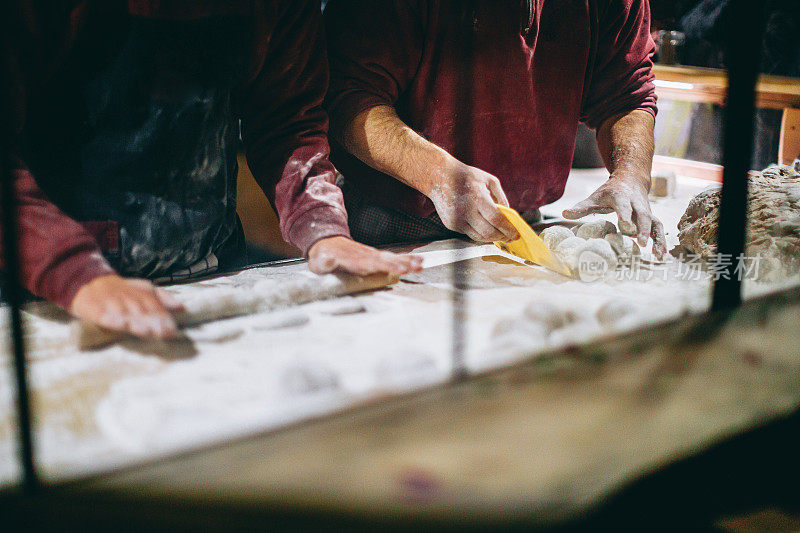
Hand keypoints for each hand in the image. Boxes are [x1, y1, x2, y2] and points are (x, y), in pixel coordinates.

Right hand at [70, 275, 183, 338]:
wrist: (88, 281)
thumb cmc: (122, 290)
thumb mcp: (144, 289)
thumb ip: (163, 298)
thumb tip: (182, 307)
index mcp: (142, 293)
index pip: (155, 306)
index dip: (163, 318)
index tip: (172, 331)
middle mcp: (128, 298)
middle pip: (142, 311)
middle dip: (153, 322)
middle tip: (162, 333)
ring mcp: (112, 303)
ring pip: (125, 313)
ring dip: (135, 322)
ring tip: (146, 331)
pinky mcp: (96, 309)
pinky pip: (104, 315)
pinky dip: (112, 319)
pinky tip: (120, 325)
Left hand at [308, 236, 422, 275]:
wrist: (328, 243)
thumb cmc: (323, 257)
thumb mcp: (318, 262)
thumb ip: (324, 263)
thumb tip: (328, 260)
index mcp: (353, 260)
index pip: (369, 263)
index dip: (381, 266)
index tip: (395, 268)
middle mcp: (366, 257)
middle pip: (385, 260)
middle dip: (399, 264)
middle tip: (413, 268)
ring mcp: (373, 256)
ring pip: (392, 258)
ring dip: (407, 262)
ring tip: (421, 265)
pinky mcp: (377, 257)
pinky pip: (394, 258)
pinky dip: (407, 260)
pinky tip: (419, 262)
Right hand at [425, 161, 518, 242]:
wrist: (439, 177)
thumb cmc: (466, 176)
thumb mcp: (488, 180)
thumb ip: (501, 197)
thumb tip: (508, 214)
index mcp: (478, 197)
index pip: (497, 220)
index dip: (508, 230)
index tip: (515, 235)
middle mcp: (467, 211)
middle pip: (489, 232)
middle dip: (502, 237)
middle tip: (509, 237)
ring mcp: (457, 219)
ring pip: (478, 237)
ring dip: (491, 238)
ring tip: (499, 235)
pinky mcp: (451, 224)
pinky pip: (469, 233)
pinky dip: (479, 234)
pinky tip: (485, 229)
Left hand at [562, 174, 666, 258]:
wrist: (631, 179)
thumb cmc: (609, 192)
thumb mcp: (594, 197)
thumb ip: (581, 208)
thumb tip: (564, 214)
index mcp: (622, 197)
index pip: (624, 205)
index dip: (625, 214)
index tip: (625, 225)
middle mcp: (637, 203)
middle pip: (643, 215)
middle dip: (643, 229)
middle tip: (640, 243)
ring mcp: (646, 210)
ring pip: (655, 223)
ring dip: (657, 238)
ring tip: (657, 254)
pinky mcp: (651, 217)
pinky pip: (658, 228)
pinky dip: (660, 241)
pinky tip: (660, 255)